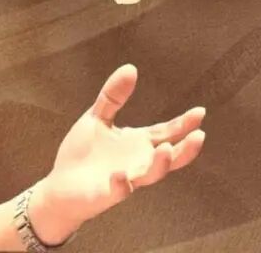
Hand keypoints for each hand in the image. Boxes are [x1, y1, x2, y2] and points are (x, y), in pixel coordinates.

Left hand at [27, 64, 206, 244]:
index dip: (183, 123)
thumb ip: (113, 97)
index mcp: (137, 143)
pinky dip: (122, 185)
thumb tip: (131, 67)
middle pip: (169, 157)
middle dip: (185, 149)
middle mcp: (138, 162)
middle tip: (199, 136)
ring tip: (164, 149)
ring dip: (159, 164)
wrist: (60, 185)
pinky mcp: (108, 193)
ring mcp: (126, 179)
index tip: (200, 111)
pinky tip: (120, 176)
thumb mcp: (97, 118)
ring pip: (150, 175)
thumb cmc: (83, 153)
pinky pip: (119, 191)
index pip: (166, 132)